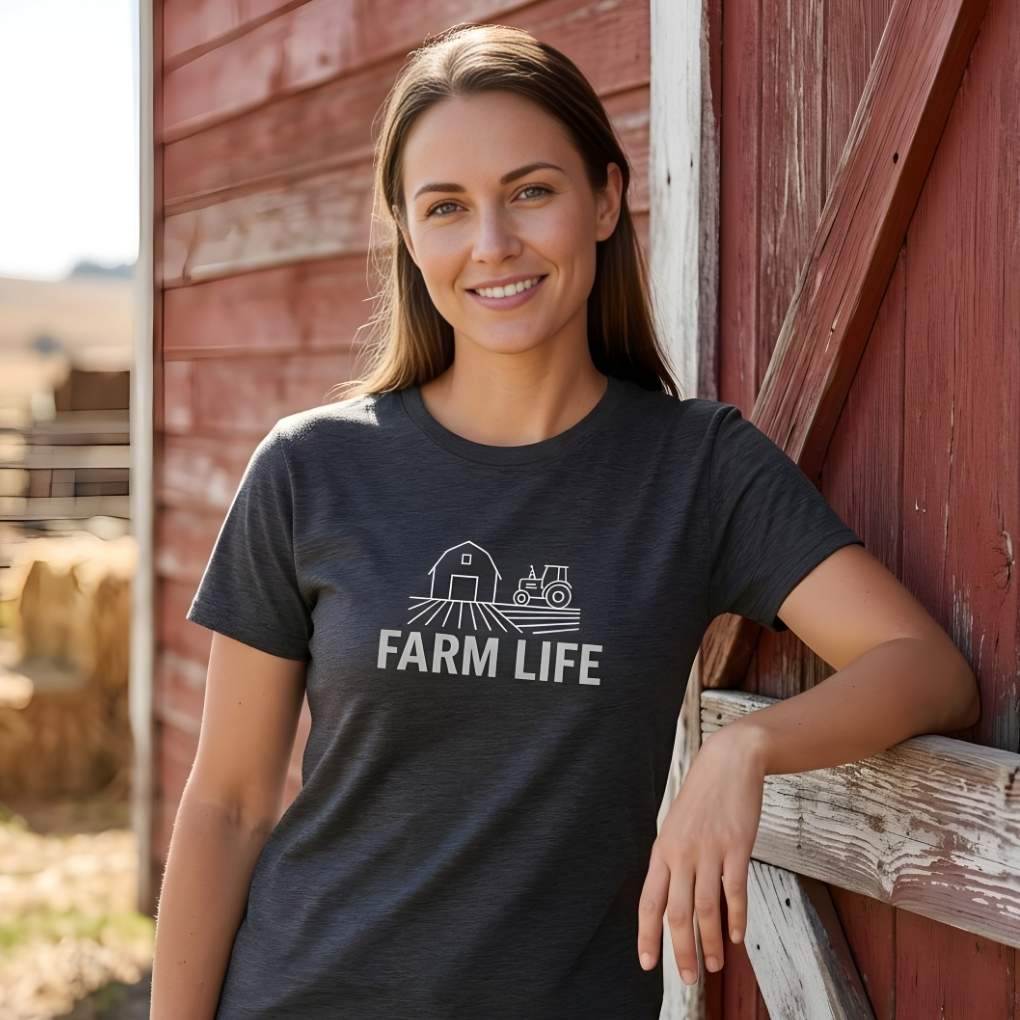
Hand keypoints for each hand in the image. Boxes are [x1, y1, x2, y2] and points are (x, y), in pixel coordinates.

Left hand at [636, 725, 766, 983]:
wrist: (728, 762)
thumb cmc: (702, 797)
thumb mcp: (676, 827)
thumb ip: (673, 861)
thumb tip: (670, 899)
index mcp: (662, 851)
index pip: (649, 902)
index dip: (647, 936)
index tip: (648, 964)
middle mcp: (681, 853)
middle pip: (677, 913)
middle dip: (681, 951)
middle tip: (688, 978)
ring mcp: (709, 850)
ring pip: (706, 908)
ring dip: (711, 942)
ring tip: (715, 964)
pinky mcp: (736, 847)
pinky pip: (734, 891)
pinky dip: (736, 918)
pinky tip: (736, 936)